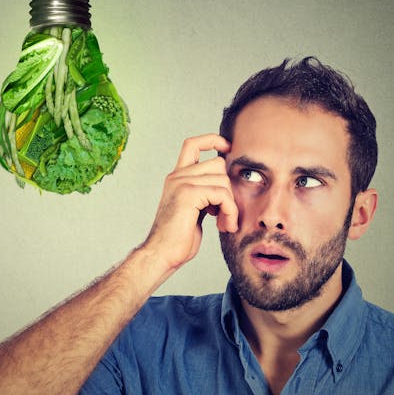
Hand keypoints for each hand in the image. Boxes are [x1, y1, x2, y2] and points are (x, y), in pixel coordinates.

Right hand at [141, 134, 238, 269]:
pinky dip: (230, 211)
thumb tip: (227, 184)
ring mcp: (181, 183)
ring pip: (223, 179)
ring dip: (231, 204)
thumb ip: (205, 193)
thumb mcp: (195, 210)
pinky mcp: (188, 194)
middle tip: (227, 213)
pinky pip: (222, 194)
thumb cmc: (178, 238)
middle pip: (217, 163)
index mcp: (177, 177)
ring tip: (225, 223)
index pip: (193, 144)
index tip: (228, 148)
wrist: (162, 254)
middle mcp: (177, 176)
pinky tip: (224, 226)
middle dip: (229, 188)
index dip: (212, 140)